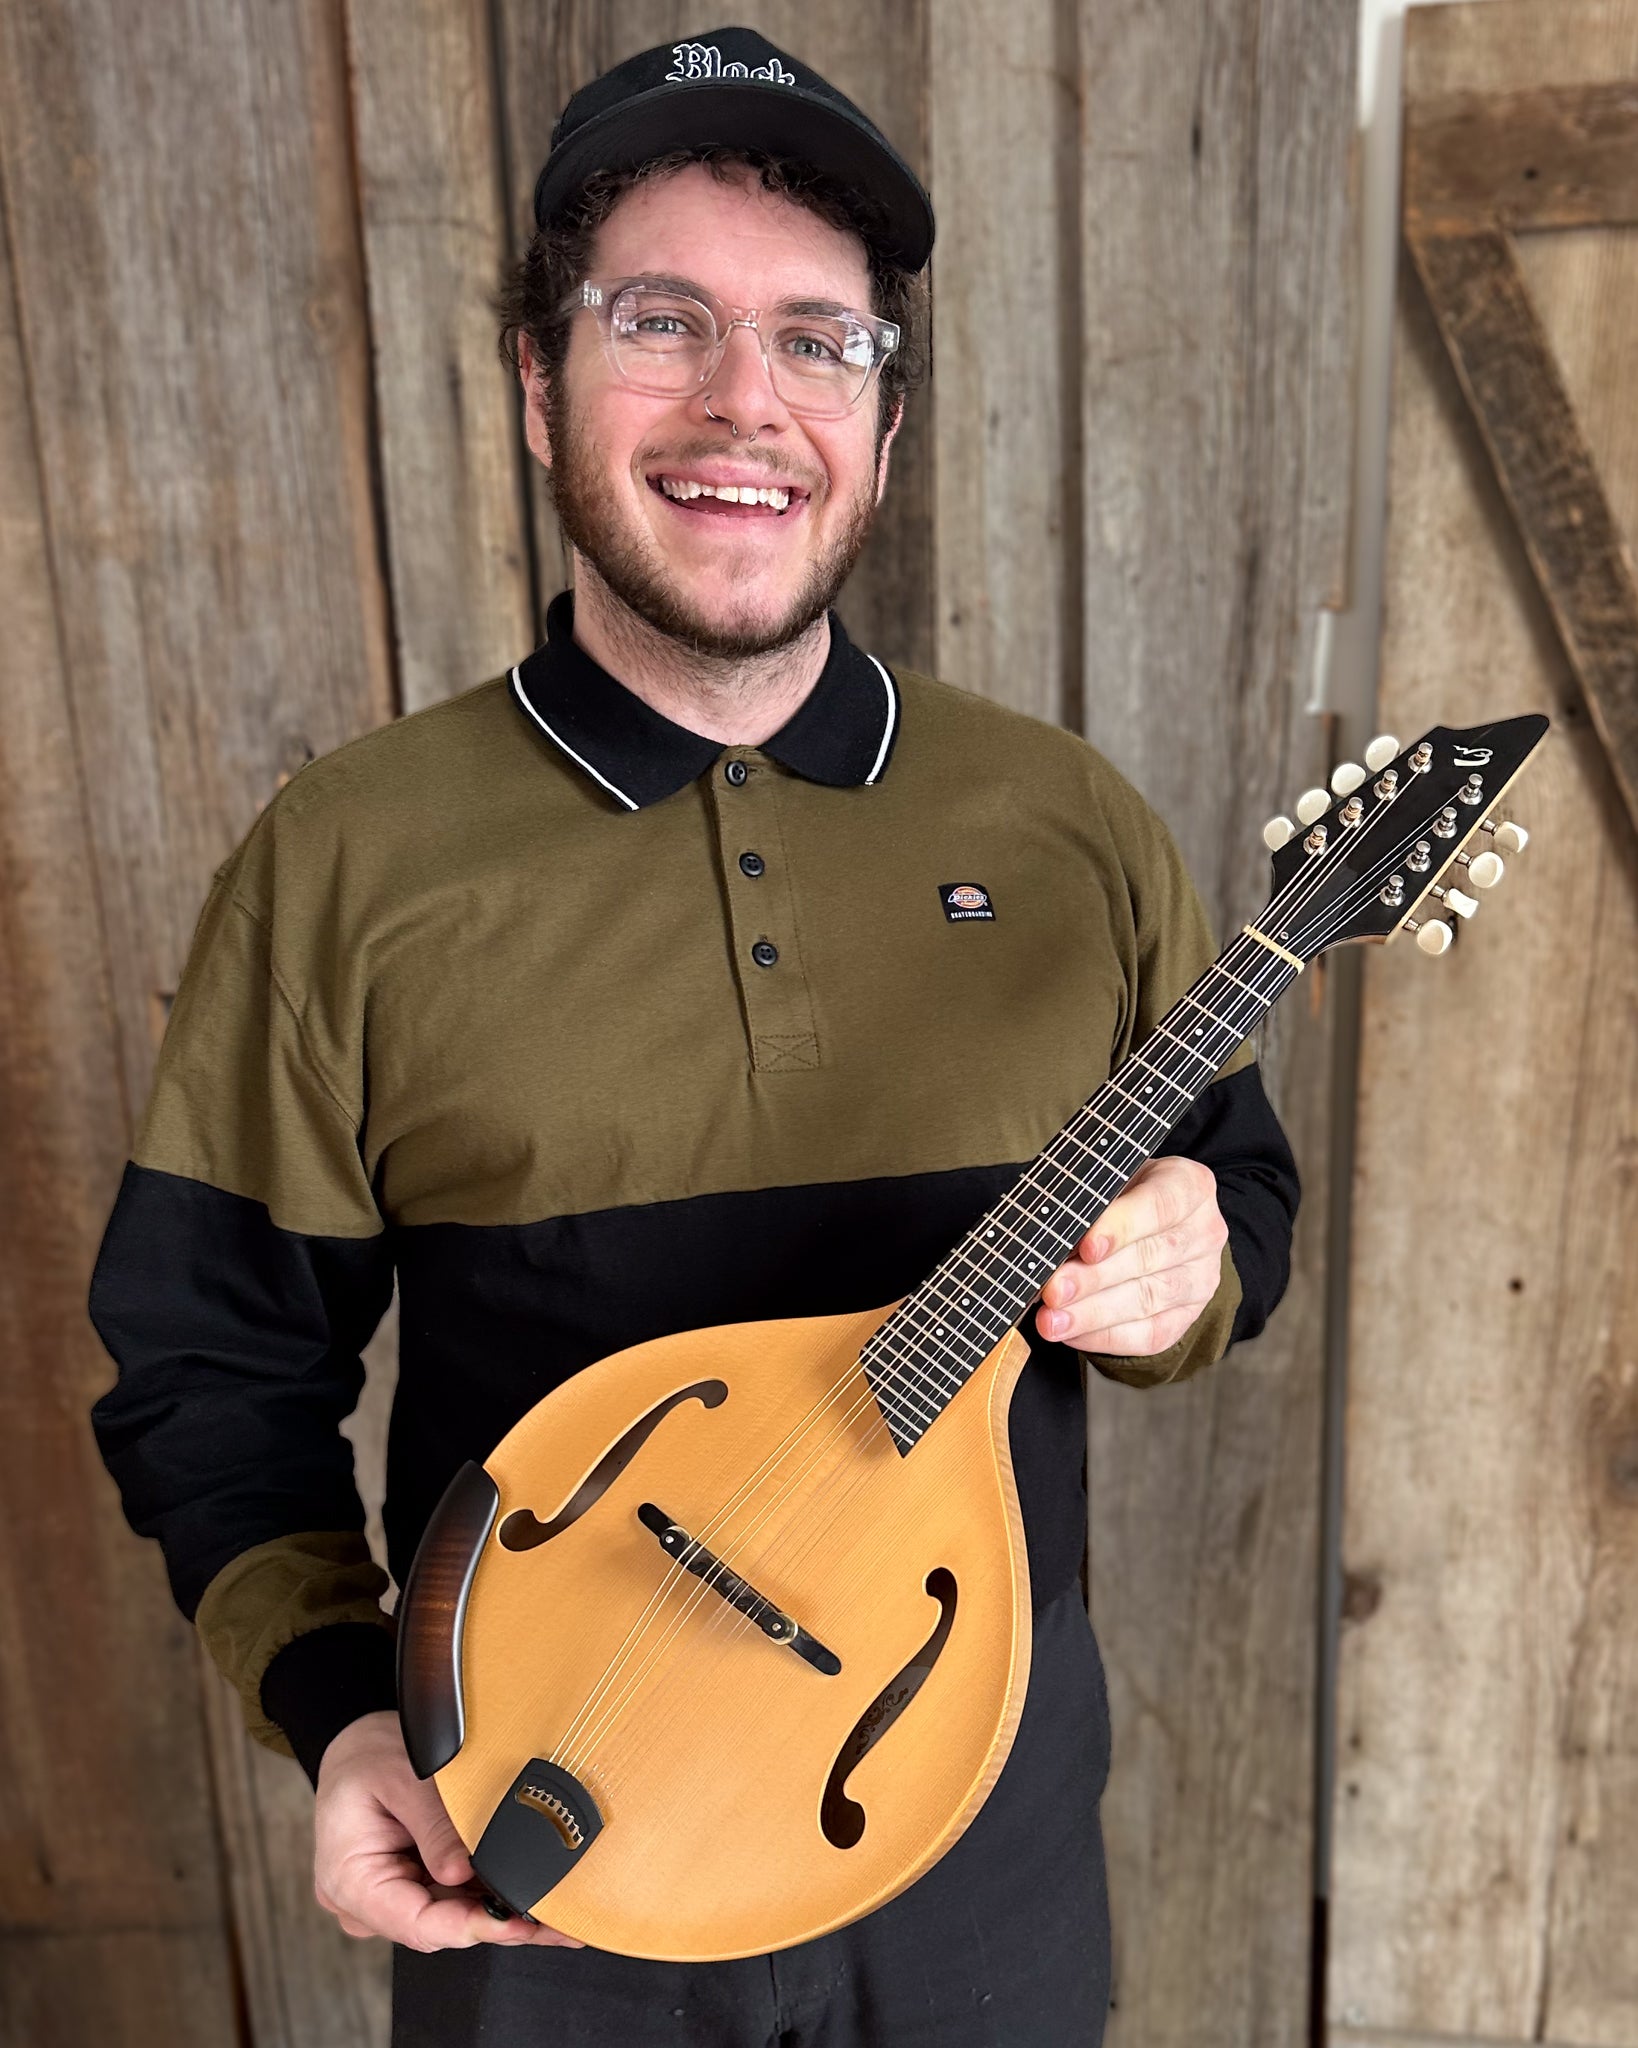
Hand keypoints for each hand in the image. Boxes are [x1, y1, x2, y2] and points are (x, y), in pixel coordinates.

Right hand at [313, 1710, 584, 1951]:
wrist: (356, 1747)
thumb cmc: (368, 1756)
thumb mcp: (402, 1777)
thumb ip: (433, 1828)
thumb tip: (464, 1872)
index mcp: (350, 1882)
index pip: (417, 1923)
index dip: (471, 1927)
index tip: (517, 1922)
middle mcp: (368, 1904)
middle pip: (441, 1926)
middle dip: (500, 1923)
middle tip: (558, 1925)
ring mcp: (393, 1899)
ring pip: (454, 1917)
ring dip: (502, 1914)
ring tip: (558, 1917)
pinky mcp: (415, 1888)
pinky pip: (455, 1899)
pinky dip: (490, 1897)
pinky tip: (533, 1900)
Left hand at [1035, 1156, 1227, 1358]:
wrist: (1152, 1224)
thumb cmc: (1122, 1196)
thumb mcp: (1109, 1182)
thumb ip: (1088, 1201)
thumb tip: (1052, 1238)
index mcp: (1190, 1186)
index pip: (1159, 1206)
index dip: (1122, 1227)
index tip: (1086, 1247)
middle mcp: (1204, 1233)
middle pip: (1147, 1259)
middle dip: (1093, 1278)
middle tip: (1052, 1290)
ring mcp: (1200, 1279)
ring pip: (1146, 1301)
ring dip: (1092, 1314)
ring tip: (1051, 1320)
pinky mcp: (1187, 1317)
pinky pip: (1148, 1335)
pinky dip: (1104, 1336)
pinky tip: (1070, 1332)